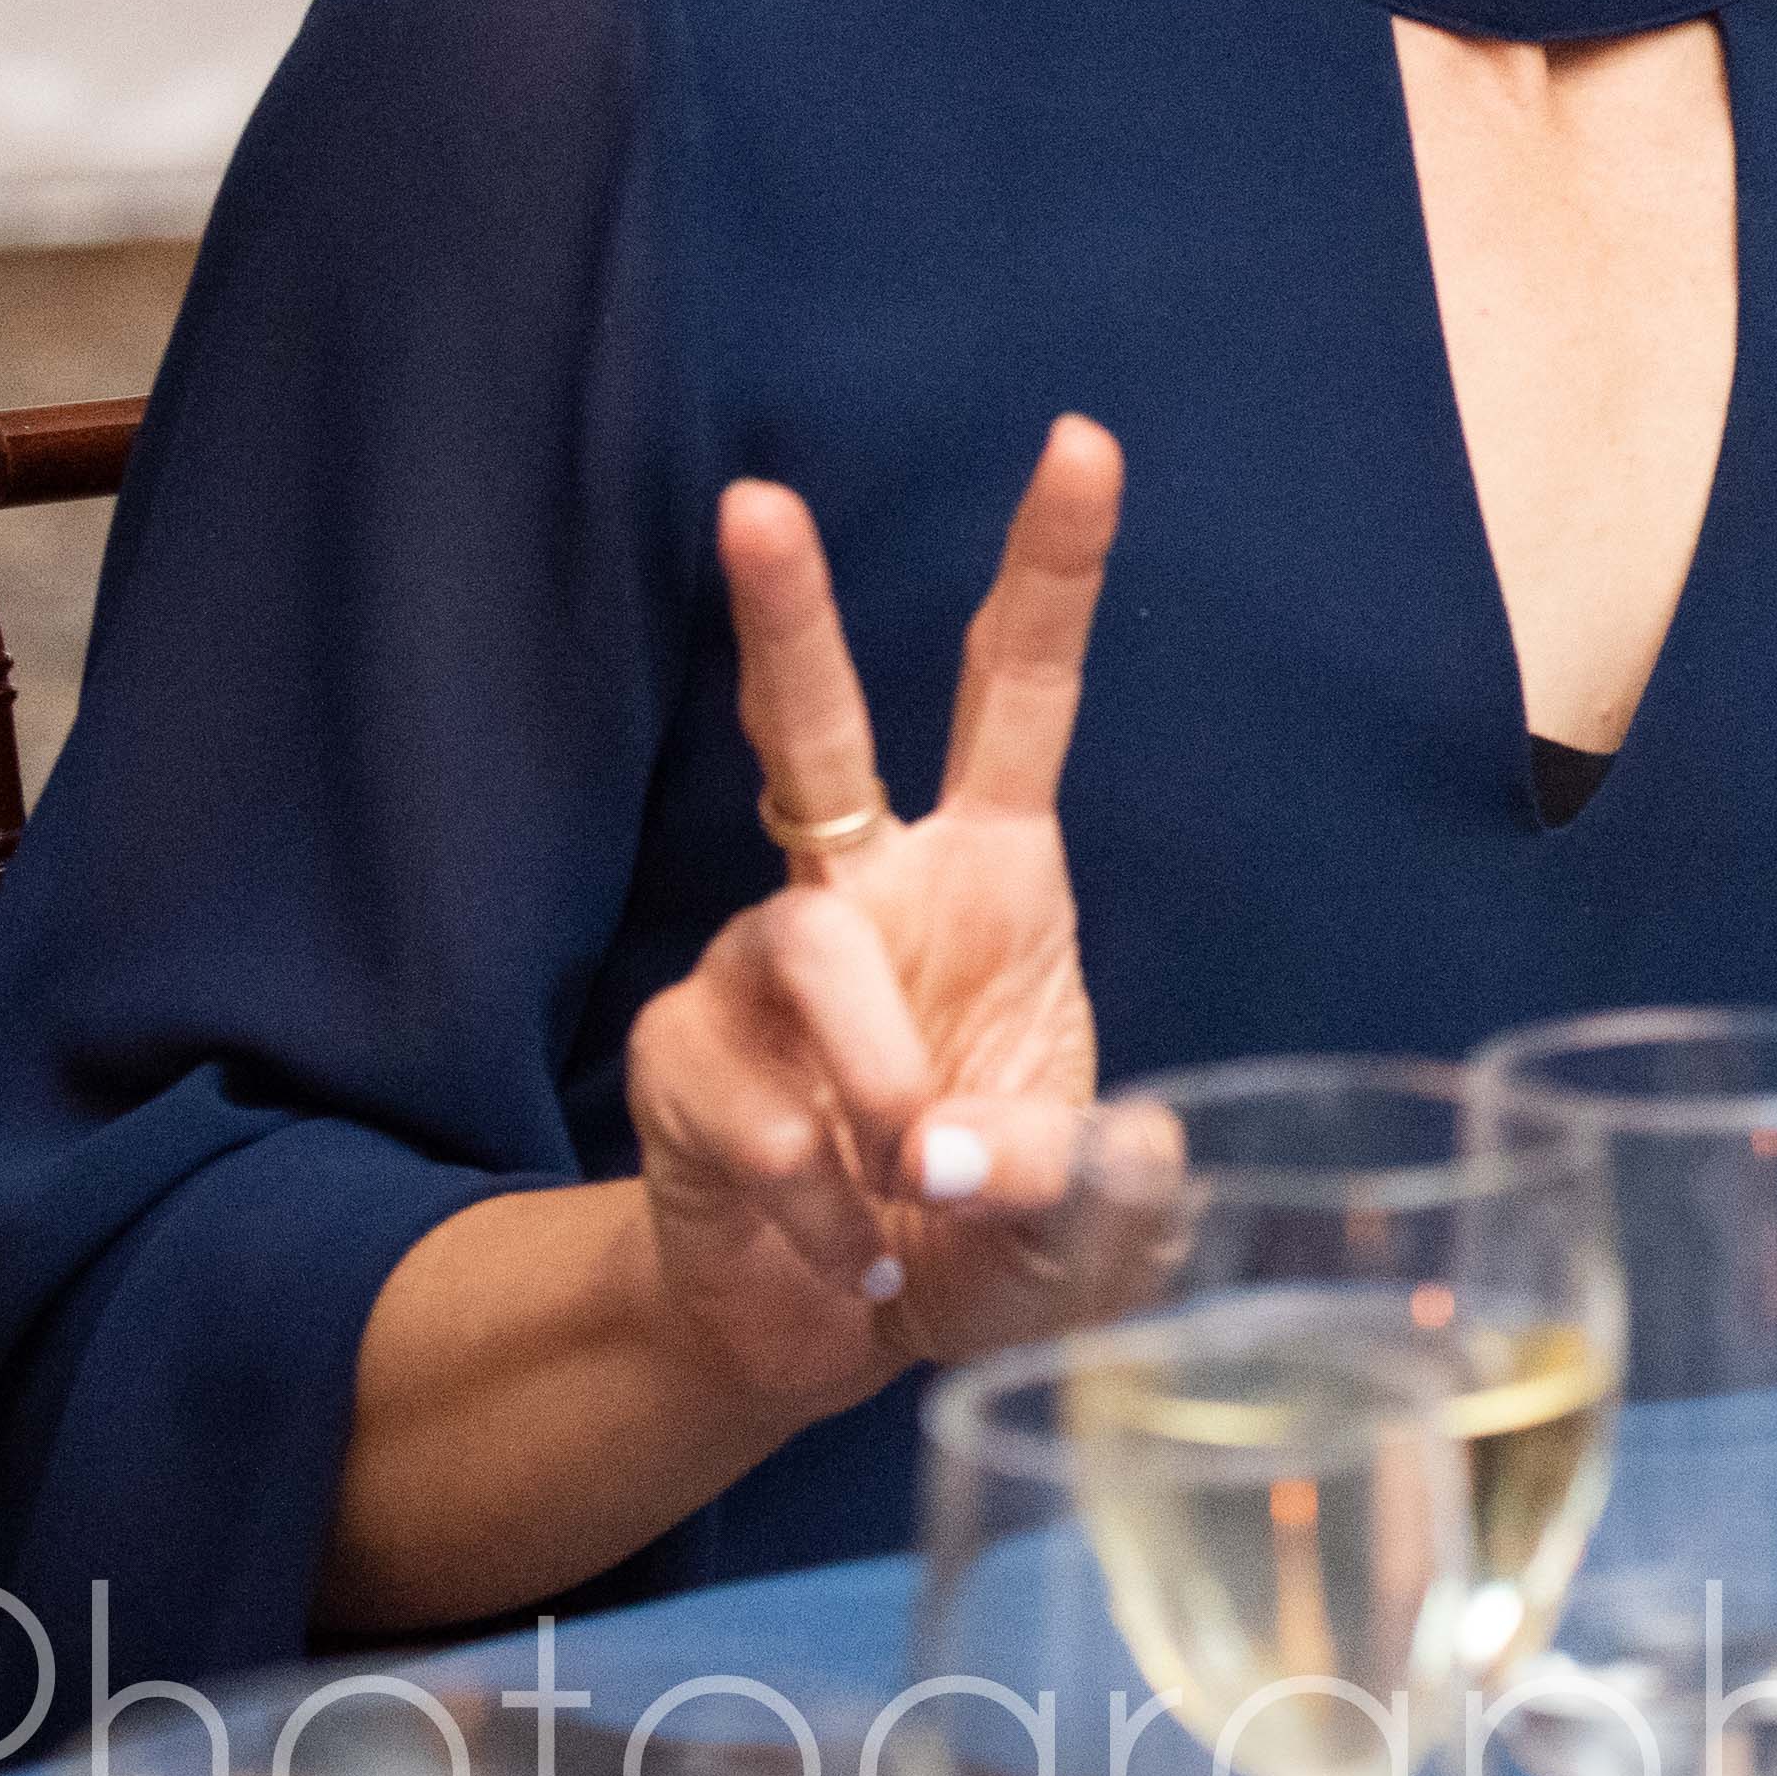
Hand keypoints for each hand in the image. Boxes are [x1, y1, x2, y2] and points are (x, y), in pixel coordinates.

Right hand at [617, 415, 1136, 1416]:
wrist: (837, 1334)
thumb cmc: (990, 1232)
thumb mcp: (1093, 1228)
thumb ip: (1098, 1190)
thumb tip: (1010, 1150)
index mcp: (992, 876)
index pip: (1019, 693)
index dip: (1053, 569)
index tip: (1086, 442)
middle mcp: (865, 889)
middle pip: (812, 726)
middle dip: (785, 613)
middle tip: (757, 502)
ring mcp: (756, 966)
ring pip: (807, 950)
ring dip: (875, 1077)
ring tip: (912, 1184)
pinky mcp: (678, 1057)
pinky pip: (752, 1105)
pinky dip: (820, 1196)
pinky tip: (849, 1248)